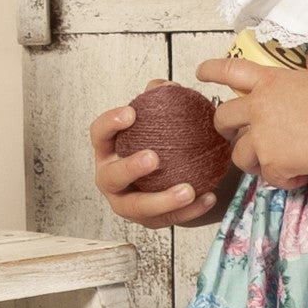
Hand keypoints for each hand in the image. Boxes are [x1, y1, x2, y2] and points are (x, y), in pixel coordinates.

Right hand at [90, 78, 226, 228]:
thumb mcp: (161, 123)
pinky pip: (168, 219)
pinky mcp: (149, 221)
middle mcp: (111, 178)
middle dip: (129, 168)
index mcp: (109, 150)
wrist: (178, 176)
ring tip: (187, 190)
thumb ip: (161, 103)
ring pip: (138, 207)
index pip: (99, 134)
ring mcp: (127, 203)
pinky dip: (189, 211)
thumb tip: (164, 86)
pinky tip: (208, 198)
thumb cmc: (163, 144)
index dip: (110, 124)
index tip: (131, 113)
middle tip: (154, 158)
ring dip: (162, 200)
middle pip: (111, 176)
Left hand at [196, 49, 307, 189]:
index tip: (200, 73)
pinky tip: (300, 176)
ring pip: (239, 155)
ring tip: (271, 165)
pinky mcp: (271, 162)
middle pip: (222, 118)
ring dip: (252, 161)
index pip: (231, 71)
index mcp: (269, 82)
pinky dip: (283, 179)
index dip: (211, 70)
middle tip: (232, 134)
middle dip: (223, 128)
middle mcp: (258, 108)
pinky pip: (268, 176)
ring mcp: (262, 137)